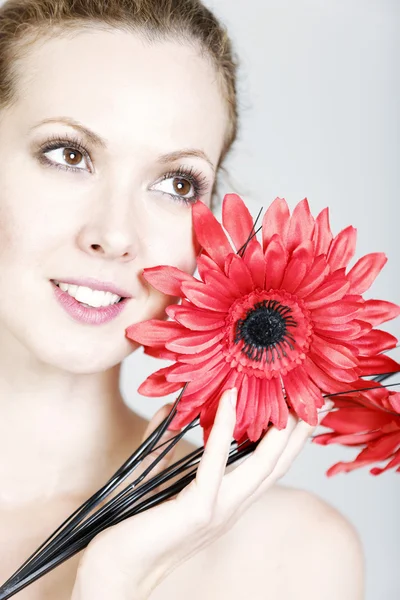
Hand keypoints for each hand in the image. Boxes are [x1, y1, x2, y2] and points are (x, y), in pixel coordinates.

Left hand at [71, 389, 329, 599]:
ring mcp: (218, 510)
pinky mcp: (197, 510)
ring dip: (276, 427)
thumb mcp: (155, 477)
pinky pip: (216, 463)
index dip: (288, 439)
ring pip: (261, 464)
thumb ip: (164, 443)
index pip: (268, 467)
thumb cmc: (135, 525)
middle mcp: (232, 507)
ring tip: (284, 393)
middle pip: (277, 464)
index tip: (298, 407)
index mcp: (228, 501)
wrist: (115, 571)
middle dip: (297, 431)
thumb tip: (169, 407)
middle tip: (310, 396)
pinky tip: (229, 399)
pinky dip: (225, 428)